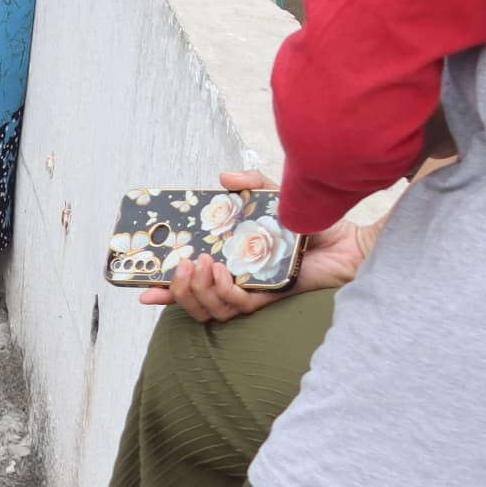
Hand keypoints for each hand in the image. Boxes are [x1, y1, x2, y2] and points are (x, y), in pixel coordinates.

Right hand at [138, 169, 371, 321]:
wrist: (348, 242)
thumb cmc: (314, 224)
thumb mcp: (276, 196)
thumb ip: (251, 184)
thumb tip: (223, 177)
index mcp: (230, 261)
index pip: (190, 280)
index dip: (162, 285)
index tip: (137, 283)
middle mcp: (236, 282)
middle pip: (194, 302)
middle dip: (176, 289)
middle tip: (178, 265)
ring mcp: (251, 293)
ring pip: (211, 310)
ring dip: (196, 291)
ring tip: (198, 266)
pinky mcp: (269, 299)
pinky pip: (238, 307)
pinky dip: (222, 292)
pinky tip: (220, 272)